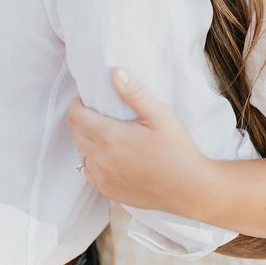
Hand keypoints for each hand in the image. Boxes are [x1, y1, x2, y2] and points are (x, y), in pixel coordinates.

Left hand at [68, 69, 205, 212]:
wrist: (189, 188)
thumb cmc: (177, 149)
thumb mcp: (160, 115)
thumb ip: (135, 93)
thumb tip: (115, 72)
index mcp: (110, 136)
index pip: (76, 116)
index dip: (78, 104)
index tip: (89, 99)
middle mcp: (100, 158)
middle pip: (76, 133)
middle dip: (83, 120)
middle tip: (102, 113)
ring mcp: (103, 178)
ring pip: (82, 153)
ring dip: (88, 140)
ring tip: (109, 133)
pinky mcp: (108, 191)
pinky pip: (89, 172)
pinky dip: (94, 161)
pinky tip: (112, 156)